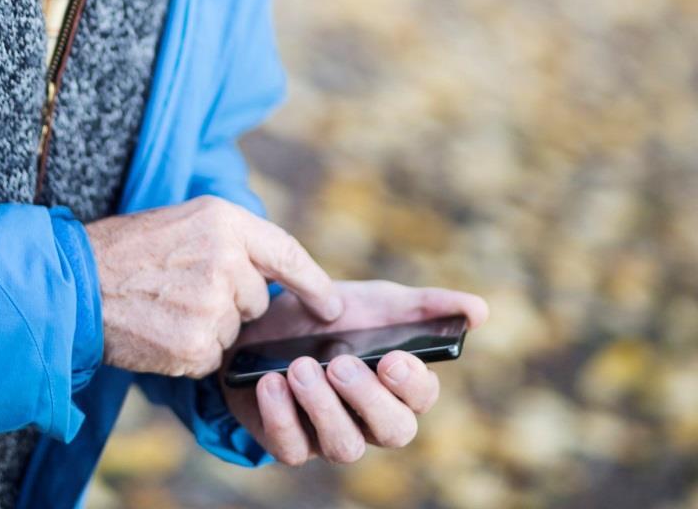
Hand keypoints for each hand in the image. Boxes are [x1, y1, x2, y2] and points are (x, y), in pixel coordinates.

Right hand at [85, 196, 341, 377]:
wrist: (78, 284)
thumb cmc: (129, 250)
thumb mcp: (186, 221)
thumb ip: (232, 241)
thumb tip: (273, 277)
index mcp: (224, 220)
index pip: (286, 252)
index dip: (313, 283)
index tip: (331, 307)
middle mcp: (225, 260)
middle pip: (256, 299)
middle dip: (231, 302)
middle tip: (184, 289)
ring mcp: (211, 306)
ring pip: (234, 331)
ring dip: (208, 328)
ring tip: (166, 307)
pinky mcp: (195, 347)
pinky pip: (210, 358)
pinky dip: (189, 352)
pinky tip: (161, 331)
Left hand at [221, 279, 488, 465]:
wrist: (268, 320)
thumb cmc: (334, 315)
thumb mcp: (377, 301)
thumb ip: (427, 306)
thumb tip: (481, 311)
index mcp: (398, 386)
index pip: (421, 398)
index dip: (411, 384)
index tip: (392, 358)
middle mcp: (370, 418)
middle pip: (392, 431)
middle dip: (368, 399)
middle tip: (341, 363)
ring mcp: (330, 435)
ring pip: (344, 447)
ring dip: (323, 407)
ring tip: (302, 367)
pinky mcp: (290, 442)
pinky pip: (291, 448)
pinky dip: (281, 417)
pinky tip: (271, 382)